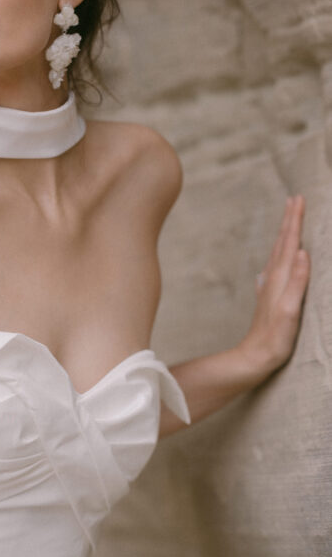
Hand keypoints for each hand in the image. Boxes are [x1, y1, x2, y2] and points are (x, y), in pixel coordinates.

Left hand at [241, 195, 309, 377]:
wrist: (254, 357)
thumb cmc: (275, 338)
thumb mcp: (290, 310)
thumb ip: (297, 282)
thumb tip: (303, 252)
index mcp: (280, 278)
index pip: (290, 243)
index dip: (294, 221)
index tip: (298, 199)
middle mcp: (273, 279)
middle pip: (282, 243)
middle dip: (290, 220)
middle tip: (294, 199)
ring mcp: (270, 287)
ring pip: (278, 253)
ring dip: (285, 235)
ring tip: (290, 221)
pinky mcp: (270, 297)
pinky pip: (277, 268)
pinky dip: (281, 256)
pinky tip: (279, 260)